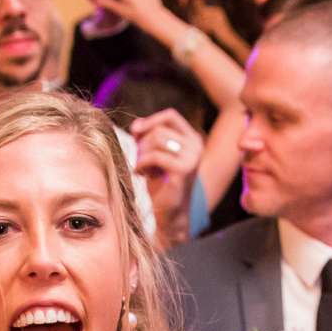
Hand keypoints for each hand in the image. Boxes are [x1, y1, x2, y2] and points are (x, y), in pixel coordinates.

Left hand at [129, 107, 203, 235]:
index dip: (150, 121)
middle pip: (160, 129)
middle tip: (139, 160)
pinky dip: (142, 163)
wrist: (170, 214)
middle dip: (142, 143)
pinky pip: (155, 156)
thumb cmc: (161, 185)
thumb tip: (136, 125)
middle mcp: (196, 146)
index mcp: (193, 139)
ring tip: (141, 168)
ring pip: (156, 139)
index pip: (170, 116)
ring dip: (142, 154)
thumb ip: (148, 137)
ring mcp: (192, 158)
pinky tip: (141, 174)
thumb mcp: (155, 155)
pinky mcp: (183, 171)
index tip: (135, 132)